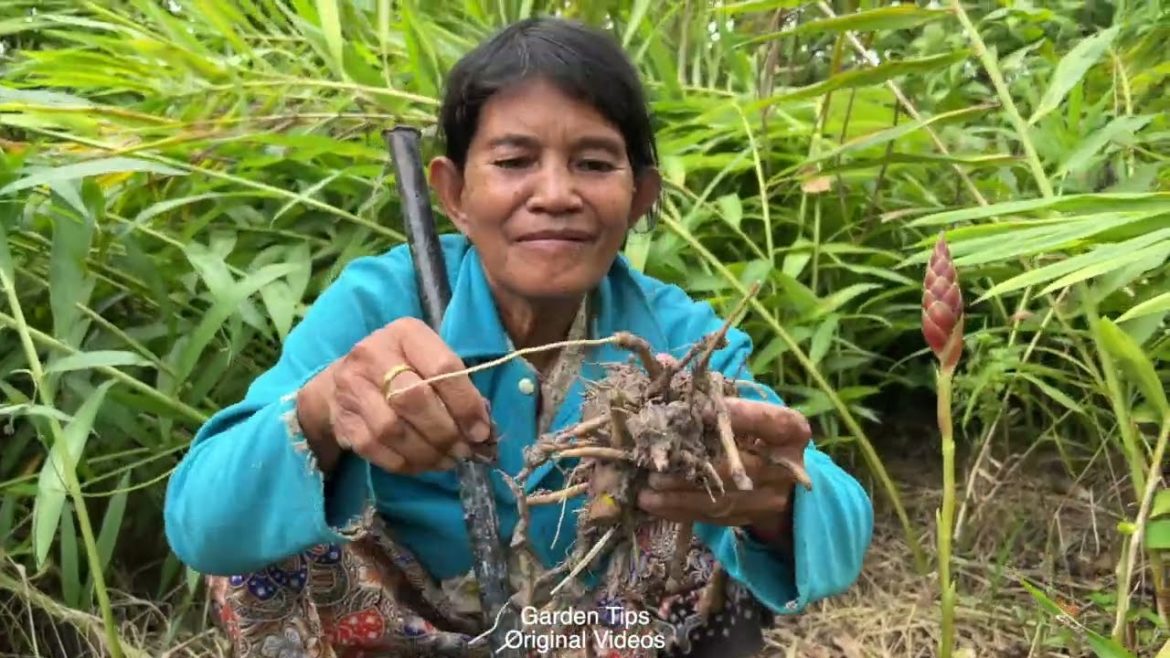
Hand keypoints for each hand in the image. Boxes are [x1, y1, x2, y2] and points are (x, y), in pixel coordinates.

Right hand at [296, 317, 492, 474]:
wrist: (344, 380)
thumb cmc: (402, 368)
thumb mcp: (430, 360)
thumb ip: (457, 387)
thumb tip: (482, 429)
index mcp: (405, 333)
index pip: (442, 367)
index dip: (466, 403)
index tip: (481, 430)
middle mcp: (373, 355)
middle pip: (414, 399)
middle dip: (446, 432)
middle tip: (464, 451)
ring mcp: (352, 388)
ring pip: (393, 430)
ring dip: (427, 452)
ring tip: (448, 460)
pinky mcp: (342, 420)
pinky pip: (376, 449)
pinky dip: (406, 462)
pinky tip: (424, 463)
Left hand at [637, 394, 811, 547]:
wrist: (780, 480)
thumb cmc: (754, 431)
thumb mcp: (743, 407)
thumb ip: (708, 390)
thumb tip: (663, 361)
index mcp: (791, 430)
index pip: (767, 421)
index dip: (737, 415)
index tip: (701, 410)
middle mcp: (786, 467)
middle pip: (740, 468)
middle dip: (695, 466)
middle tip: (659, 463)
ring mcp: (770, 498)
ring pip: (723, 499)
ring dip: (680, 495)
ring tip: (646, 490)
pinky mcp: (750, 518)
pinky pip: (713, 518)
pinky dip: (680, 511)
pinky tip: (653, 504)